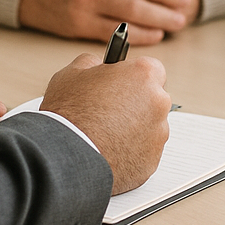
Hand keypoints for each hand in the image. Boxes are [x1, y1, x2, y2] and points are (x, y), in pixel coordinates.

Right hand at [40, 51, 170, 193]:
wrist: (66, 156)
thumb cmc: (70, 113)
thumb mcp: (73, 71)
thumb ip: (94, 63)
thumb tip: (98, 66)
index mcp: (143, 76)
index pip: (151, 69)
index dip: (134, 76)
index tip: (122, 83)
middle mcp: (158, 103)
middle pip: (153, 99)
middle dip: (136, 103)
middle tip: (109, 109)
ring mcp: (158, 134)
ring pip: (150, 127)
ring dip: (134, 127)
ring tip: (105, 132)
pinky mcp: (152, 161)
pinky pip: (144, 151)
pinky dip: (131, 150)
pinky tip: (109, 148)